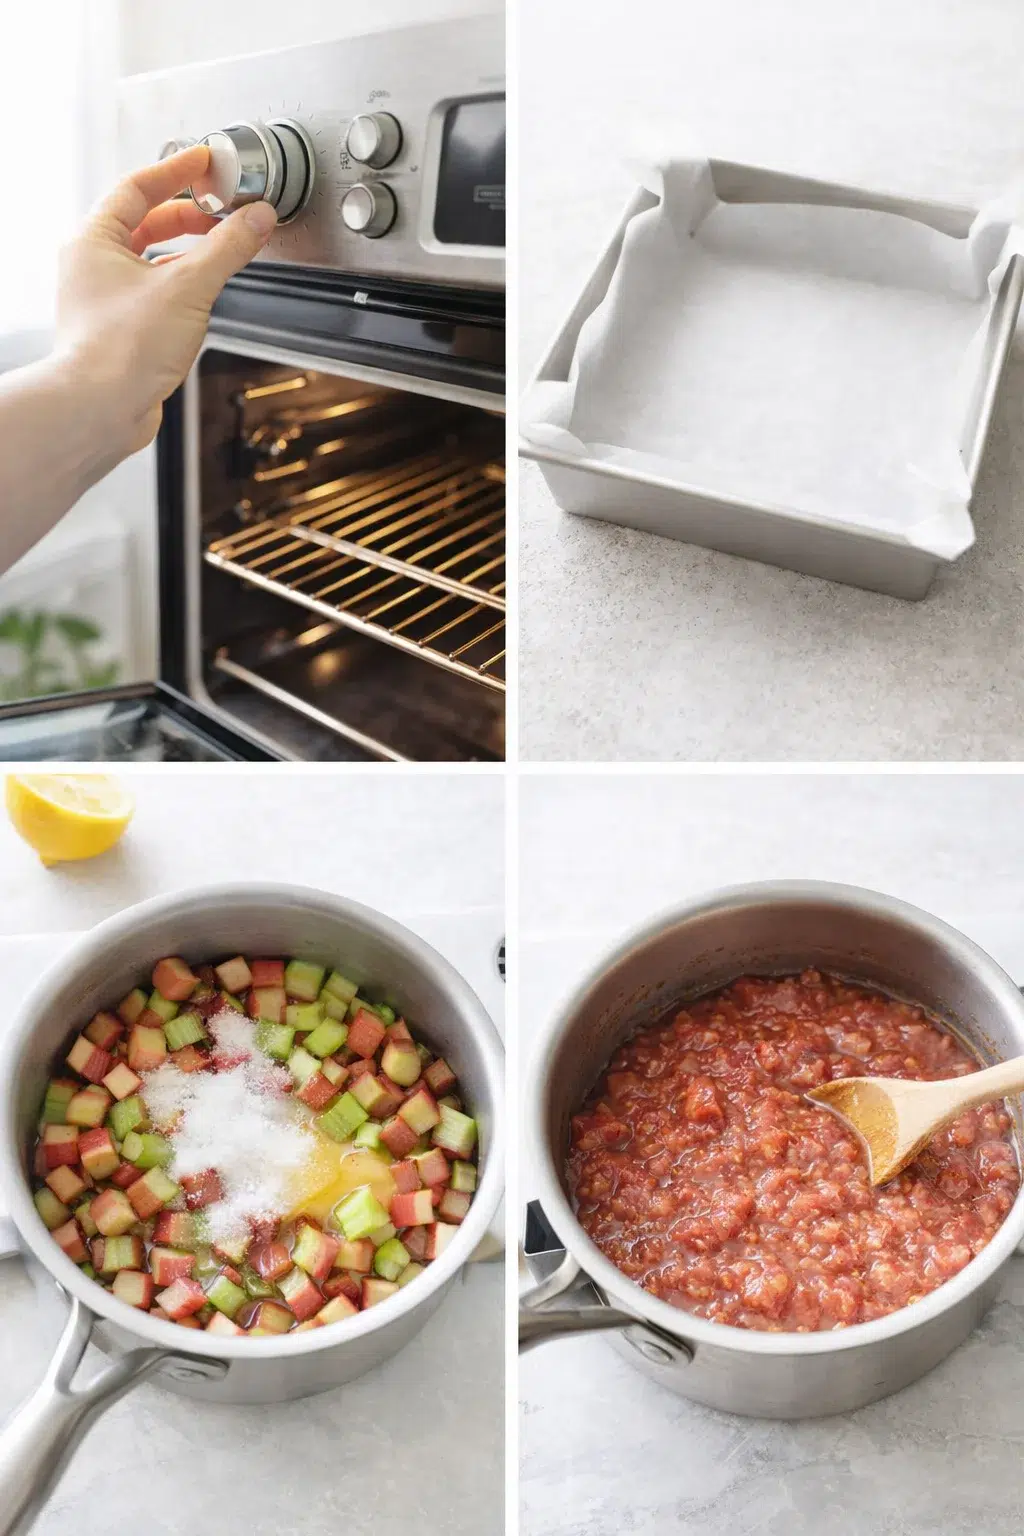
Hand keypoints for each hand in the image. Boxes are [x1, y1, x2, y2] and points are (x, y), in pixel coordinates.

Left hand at [54, 145, 277, 458]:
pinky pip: (156, 291)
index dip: (177, 171)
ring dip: (188, 253)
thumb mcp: (188, 287)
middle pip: (146, 222)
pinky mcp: (120, 329)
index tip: (205, 162)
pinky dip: (182, 284)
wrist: (101, 409)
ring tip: (221, 250)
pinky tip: (205, 294)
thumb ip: (228, 248)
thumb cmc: (121, 350)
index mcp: (94, 240)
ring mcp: (105, 298)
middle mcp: (93, 266)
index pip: (138, 186)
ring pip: (152, 259)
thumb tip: (256, 219)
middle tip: (222, 211)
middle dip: (188, 215)